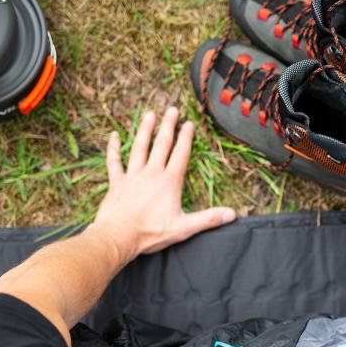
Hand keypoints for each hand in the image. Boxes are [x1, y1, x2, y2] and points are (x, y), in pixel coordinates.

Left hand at [92, 107, 235, 260]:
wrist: (119, 236)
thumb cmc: (151, 233)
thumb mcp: (184, 228)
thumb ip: (208, 219)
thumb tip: (232, 214)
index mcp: (169, 182)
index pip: (180, 154)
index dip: (186, 137)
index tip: (189, 123)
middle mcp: (151, 174)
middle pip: (161, 144)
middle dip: (167, 125)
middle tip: (172, 109)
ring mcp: (132, 176)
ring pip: (139, 147)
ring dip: (144, 130)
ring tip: (149, 114)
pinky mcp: (117, 182)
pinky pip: (114, 161)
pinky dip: (113, 148)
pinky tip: (113, 136)